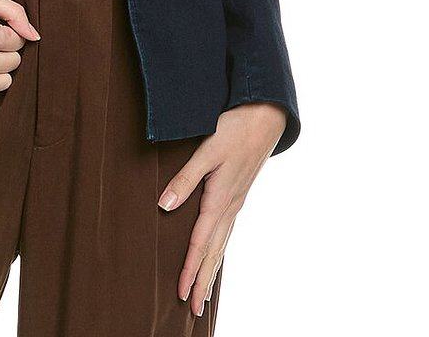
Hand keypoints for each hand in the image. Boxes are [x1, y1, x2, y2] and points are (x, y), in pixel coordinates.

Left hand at [157, 102, 286, 316]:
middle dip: (202, 280)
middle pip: (213, 253)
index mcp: (220, 200)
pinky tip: (216, 256)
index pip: (200, 243)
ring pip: (222, 245)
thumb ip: (184, 179)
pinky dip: (220, 251)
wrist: (264, 117)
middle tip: (194, 310)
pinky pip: (227, 232)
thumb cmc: (234, 130)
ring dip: (211, 270)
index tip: (182, 294)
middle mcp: (230, 207)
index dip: (189, 269)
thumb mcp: (206, 151)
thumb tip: (164, 206)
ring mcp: (236, 203)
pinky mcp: (238, 195)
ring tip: (204, 294)